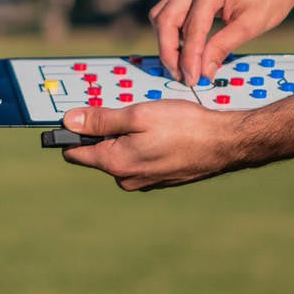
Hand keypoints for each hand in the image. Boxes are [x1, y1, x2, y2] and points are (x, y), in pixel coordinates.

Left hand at [59, 102, 245, 190]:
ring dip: (132, 137)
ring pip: (124, 154)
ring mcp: (145, 182)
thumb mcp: (138, 115)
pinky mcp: (161, 179)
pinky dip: (148, 144)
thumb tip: (69, 121)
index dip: (74, 131)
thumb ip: (102, 119)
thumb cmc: (183, 126)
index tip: (84, 114)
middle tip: (136, 112)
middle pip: (101, 151)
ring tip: (157, 121)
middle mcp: (126, 179)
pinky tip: (168, 133)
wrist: (224, 144)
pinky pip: (143, 159)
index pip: (75, 152)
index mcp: (115, 164)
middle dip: (110, 130)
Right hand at [150, 0, 293, 82]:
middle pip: (165, 19)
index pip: (192, 28)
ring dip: (168, 43)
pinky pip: (171, 13)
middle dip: (170, 52)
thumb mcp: (250, 26)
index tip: (193, 80)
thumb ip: (223, 47)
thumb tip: (203, 73)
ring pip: (163, 15)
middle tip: (182, 77)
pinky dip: (174, 33)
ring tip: (183, 67)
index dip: (189, 58)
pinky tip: (188, 51)